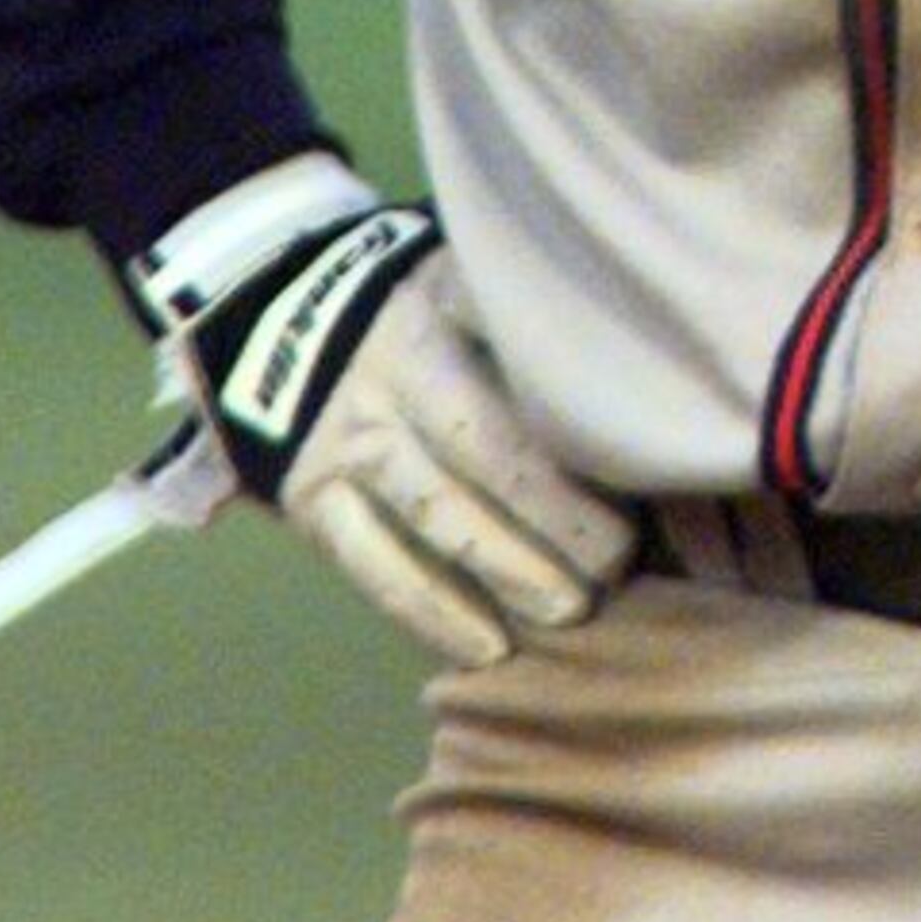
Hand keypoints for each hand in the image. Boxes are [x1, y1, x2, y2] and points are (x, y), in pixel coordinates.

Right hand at [131, 158, 635, 664]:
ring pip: (434, 513)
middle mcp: (395, 370)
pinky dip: (429, 612)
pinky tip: (487, 647)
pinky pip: (372, 567)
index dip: (577, 397)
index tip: (639, 442)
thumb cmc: (415, 304)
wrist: (281, 315)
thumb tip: (638, 371)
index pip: (517, 347)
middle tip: (619, 556)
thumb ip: (528, 320)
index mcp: (444, 301)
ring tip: (570, 609)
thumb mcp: (464, 275)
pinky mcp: (311, 499)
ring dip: (506, 568)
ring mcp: (349, 439)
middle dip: (557, 508)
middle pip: (486, 445)